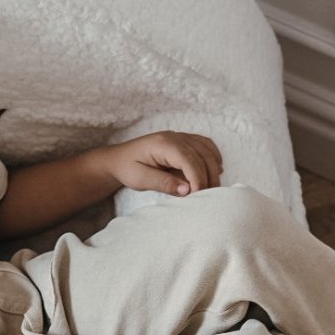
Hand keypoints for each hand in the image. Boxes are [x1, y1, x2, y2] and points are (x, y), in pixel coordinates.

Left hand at [99, 131, 222, 195]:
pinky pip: (205, 145)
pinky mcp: (183, 141)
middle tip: (208, 197)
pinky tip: (216, 171)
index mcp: (163, 144)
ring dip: (213, 168)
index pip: (189, 160)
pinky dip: (213, 157)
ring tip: (212, 188)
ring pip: (207, 149)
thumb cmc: (127, 168)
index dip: (198, 178)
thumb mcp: (140, 179)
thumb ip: (163, 183)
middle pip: (202, 155)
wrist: (118, 159)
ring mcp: (180, 137)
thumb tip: (187, 190)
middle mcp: (174, 137)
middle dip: (208, 177)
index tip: (199, 196)